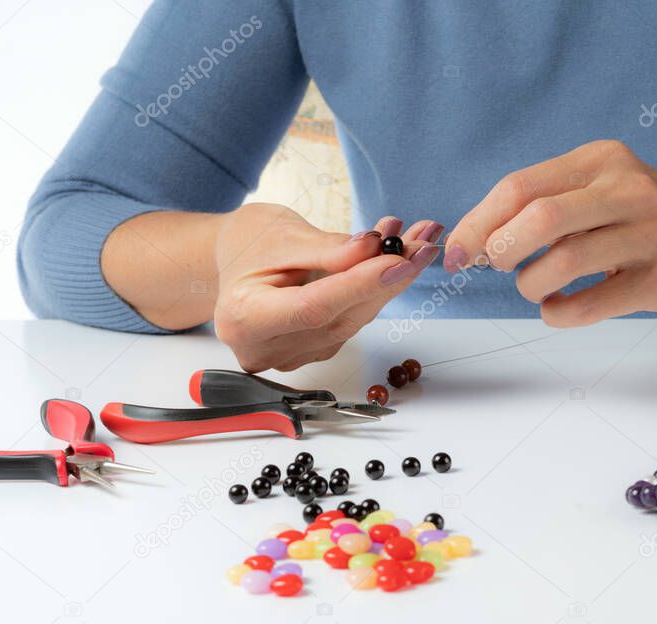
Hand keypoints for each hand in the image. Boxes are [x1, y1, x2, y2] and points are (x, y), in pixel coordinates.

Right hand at [214, 203, 441, 371]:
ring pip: (353, 320)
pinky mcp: (313, 351)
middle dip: (388, 278)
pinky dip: (375, 289)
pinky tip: (395, 257)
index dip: (360, 285)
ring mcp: (291, 356)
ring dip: (390, 281)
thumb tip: (373, 249)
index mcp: (246, 319)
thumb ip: (328, 249)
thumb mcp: (282, 234)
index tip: (400, 260)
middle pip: (340, 318)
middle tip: (423, 242)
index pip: (313, 306)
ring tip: (414, 239)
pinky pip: (352, 319)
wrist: (233, 262)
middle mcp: (267, 348)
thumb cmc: (247, 245)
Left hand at [443, 140, 656, 325]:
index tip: (457, 252)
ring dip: (530, 285)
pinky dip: (559, 314)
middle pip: (539, 217)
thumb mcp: (600, 188)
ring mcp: (650, 234)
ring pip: (563, 262)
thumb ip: (542, 203)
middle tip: (497, 267)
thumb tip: (472, 240)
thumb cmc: (642, 217)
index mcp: (600, 160)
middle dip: (501, 250)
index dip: (478, 223)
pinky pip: (591, 305)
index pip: (520, 187)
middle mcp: (627, 189)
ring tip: (534, 288)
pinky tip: (557, 309)